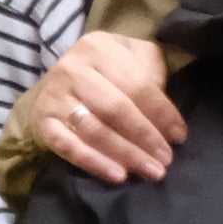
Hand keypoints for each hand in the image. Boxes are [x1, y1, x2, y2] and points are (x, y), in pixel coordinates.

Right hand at [14, 34, 186, 182]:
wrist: (66, 74)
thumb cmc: (112, 66)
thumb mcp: (136, 55)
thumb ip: (152, 74)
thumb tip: (165, 117)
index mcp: (98, 48)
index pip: (137, 85)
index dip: (161, 113)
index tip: (180, 136)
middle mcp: (72, 69)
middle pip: (115, 109)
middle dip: (145, 137)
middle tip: (166, 160)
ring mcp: (54, 97)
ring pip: (93, 130)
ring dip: (125, 154)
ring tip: (149, 170)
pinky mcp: (43, 121)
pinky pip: (67, 146)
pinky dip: (93, 162)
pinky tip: (116, 175)